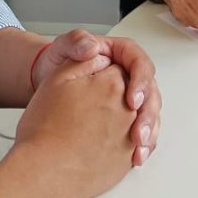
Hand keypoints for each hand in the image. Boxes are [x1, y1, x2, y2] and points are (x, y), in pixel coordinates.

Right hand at [15, 60, 135, 197]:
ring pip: (136, 119)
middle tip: (93, 103)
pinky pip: (134, 145)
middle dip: (119, 93)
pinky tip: (106, 144)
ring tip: (99, 125)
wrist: (41, 174)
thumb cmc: (43, 130)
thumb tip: (103, 58)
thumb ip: (84, 60)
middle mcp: (128, 111)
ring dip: (124, 118)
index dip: (105, 72)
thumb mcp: (56, 79)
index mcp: (112, 85)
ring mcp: (129, 137)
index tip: (92, 81)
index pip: (119, 68)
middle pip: (132, 93)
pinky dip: (124, 142)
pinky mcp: (126, 161)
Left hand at [32, 29, 159, 165]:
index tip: (133, 100)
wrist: (46, 85)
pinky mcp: (125, 118)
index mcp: (121, 56)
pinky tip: (136, 156)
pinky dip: (141, 145)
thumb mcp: (63, 47)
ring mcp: (129, 99)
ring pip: (150, 114)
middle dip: (148, 114)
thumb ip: (76, 41)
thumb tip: (92, 48)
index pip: (140, 65)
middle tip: (138, 132)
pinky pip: (141, 130)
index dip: (141, 82)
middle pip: (151, 93)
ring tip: (138, 148)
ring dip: (148, 132)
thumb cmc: (58, 63)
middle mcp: (130, 77)